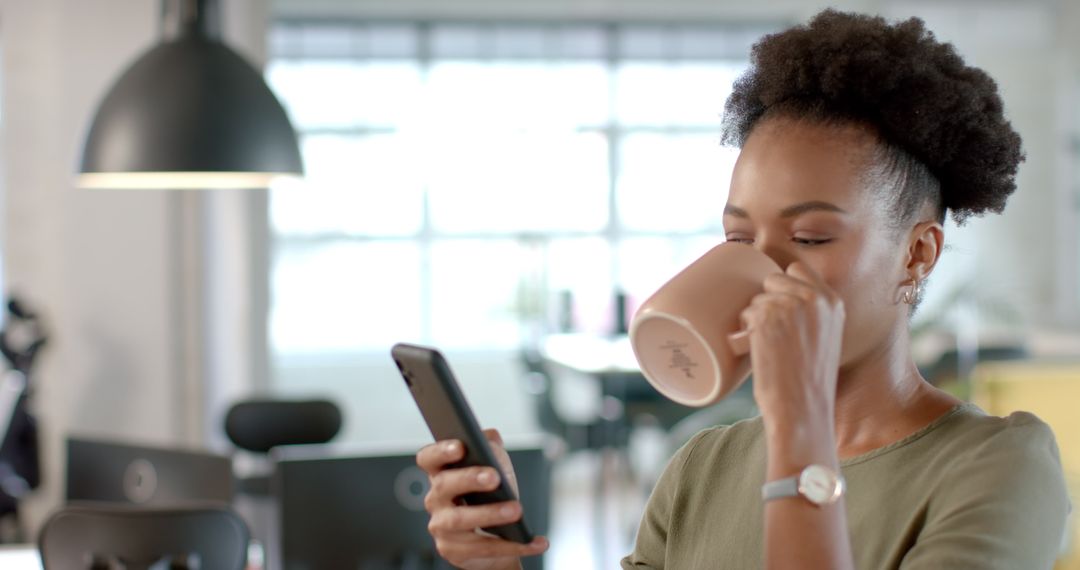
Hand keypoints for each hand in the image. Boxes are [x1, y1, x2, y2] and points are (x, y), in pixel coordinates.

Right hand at [416, 428, 548, 569]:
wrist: (496, 538)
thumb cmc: (490, 497)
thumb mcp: (494, 469)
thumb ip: (491, 449)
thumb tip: (490, 437)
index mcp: (441, 473)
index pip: (428, 458)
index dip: (440, 451)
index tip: (460, 446)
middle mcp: (435, 499)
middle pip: (444, 485)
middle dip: (469, 479)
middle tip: (494, 477)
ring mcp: (441, 526)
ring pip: (460, 520)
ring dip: (490, 514)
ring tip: (516, 510)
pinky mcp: (453, 550)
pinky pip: (483, 548)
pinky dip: (512, 545)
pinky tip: (535, 541)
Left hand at [739, 261, 844, 427]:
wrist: (802, 409)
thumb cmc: (809, 381)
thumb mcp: (824, 337)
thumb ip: (811, 313)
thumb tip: (777, 297)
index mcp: (832, 302)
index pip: (798, 269)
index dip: (783, 285)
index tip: (778, 304)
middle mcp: (814, 298)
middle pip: (774, 278)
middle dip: (767, 300)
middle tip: (772, 331)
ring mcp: (790, 305)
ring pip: (758, 297)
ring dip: (756, 317)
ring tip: (768, 346)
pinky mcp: (767, 318)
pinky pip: (746, 313)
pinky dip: (746, 330)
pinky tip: (758, 349)